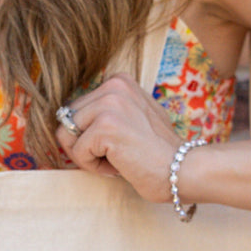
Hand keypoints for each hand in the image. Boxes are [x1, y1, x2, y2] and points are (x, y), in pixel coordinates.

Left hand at [54, 73, 179, 203]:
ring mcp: (108, 104)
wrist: (183, 169)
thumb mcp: (135, 117)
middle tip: (118, 155)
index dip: (90, 134)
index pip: (76, 109)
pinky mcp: (105, 126)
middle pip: (67, 120)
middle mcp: (113, 86)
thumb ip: (107, 112)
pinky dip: (94, 167)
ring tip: (118, 160)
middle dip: (85, 145)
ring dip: (88, 156)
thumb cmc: (159, 151)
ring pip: (67, 136)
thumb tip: (66, 120)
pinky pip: (77, 153)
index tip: (119, 143)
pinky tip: (120, 166)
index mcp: (118, 81)